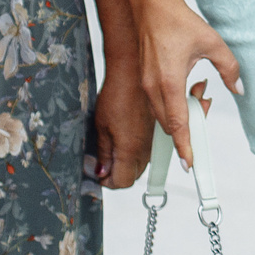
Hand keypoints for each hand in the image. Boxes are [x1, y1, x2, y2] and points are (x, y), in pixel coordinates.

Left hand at [89, 62, 155, 188]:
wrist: (134, 72)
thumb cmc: (118, 93)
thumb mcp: (102, 126)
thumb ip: (104, 153)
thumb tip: (102, 171)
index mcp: (131, 150)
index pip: (122, 182)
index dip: (107, 182)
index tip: (97, 174)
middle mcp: (147, 149)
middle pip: (133, 176)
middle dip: (117, 174)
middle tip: (102, 164)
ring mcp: (154, 140)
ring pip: (142, 164)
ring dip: (127, 163)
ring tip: (112, 150)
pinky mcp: (157, 132)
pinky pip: (148, 151)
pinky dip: (136, 152)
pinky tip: (124, 139)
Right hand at [134, 0, 241, 167]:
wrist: (152, 6)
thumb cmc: (180, 22)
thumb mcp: (213, 44)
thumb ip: (229, 69)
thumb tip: (239, 89)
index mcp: (169, 82)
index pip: (177, 124)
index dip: (185, 146)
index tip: (190, 164)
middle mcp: (153, 87)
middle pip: (170, 124)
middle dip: (191, 123)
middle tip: (207, 102)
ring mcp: (146, 84)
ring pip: (163, 114)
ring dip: (182, 112)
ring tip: (200, 89)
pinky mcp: (144, 80)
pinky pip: (158, 103)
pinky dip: (174, 103)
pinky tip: (189, 84)